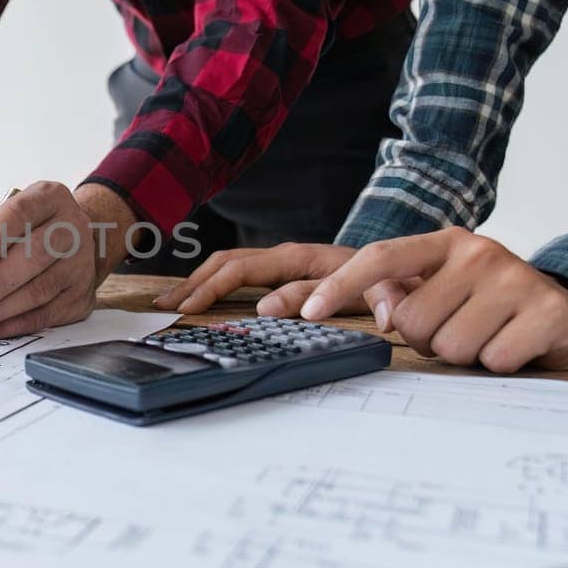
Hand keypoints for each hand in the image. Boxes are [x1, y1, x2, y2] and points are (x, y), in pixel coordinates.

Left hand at [0, 181, 133, 341]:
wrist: (72, 244)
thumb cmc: (26, 229)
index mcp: (49, 198)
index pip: (19, 214)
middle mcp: (73, 227)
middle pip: (32, 258)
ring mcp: (82, 264)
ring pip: (38, 292)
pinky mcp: (82, 297)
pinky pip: (42, 317)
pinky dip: (9, 326)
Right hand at [155, 242, 417, 321]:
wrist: (400, 265)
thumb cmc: (388, 278)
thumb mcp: (377, 286)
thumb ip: (351, 295)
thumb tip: (301, 312)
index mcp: (297, 257)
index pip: (243, 269)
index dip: (215, 288)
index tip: (194, 309)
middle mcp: (283, 254)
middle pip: (225, 263)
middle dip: (194, 284)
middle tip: (167, 307)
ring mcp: (280, 262)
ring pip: (226, 265)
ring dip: (197, 283)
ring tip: (170, 303)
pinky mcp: (281, 273)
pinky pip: (238, 274)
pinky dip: (213, 284)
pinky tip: (198, 301)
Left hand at [300, 228, 567, 372]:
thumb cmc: (492, 306)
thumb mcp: (446, 288)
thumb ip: (401, 294)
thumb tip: (382, 312)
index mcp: (446, 243)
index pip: (381, 258)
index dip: (341, 286)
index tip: (307, 313)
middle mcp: (479, 253)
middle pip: (412, 322)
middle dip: (428, 340)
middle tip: (460, 330)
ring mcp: (514, 280)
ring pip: (449, 347)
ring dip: (465, 355)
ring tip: (490, 337)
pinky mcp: (546, 313)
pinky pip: (491, 361)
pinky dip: (499, 365)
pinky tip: (516, 347)